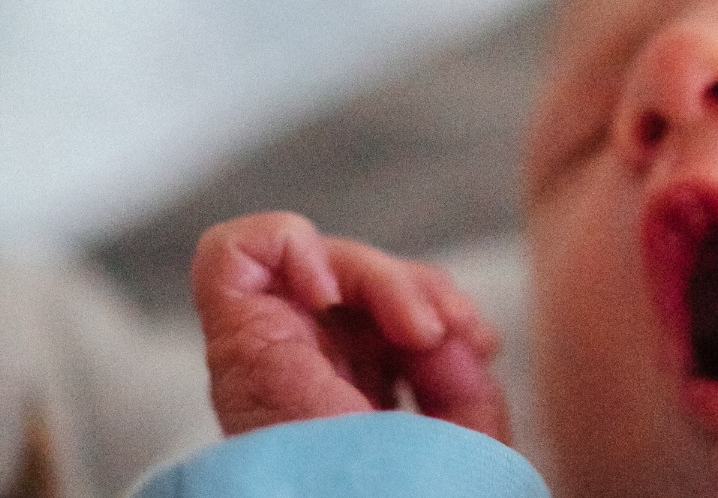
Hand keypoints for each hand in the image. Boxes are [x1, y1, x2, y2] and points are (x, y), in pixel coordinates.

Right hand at [192, 212, 507, 440]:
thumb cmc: (406, 492)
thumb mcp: (462, 436)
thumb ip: (460, 376)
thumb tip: (445, 333)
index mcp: (347, 391)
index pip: (384, 309)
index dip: (437, 303)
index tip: (482, 342)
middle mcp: (302, 367)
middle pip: (359, 279)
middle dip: (421, 286)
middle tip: (453, 332)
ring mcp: (267, 350)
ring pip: (320, 257)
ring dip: (382, 275)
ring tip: (415, 329)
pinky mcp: (236, 337)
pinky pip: (238, 250)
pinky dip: (291, 245)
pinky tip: (329, 292)